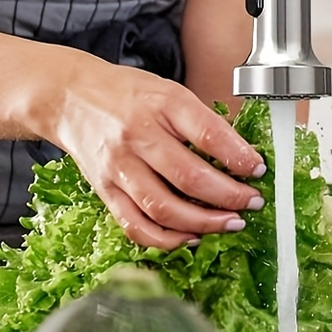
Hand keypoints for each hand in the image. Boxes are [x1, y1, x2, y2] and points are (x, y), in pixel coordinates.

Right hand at [47, 54, 265, 248]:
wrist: (72, 98)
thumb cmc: (127, 94)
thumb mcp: (170, 92)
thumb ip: (202, 122)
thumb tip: (241, 155)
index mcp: (163, 105)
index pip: (209, 134)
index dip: (239, 156)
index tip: (259, 170)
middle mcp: (139, 137)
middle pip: (190, 177)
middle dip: (229, 196)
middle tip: (252, 203)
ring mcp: (120, 167)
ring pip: (164, 208)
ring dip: (203, 222)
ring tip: (230, 223)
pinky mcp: (105, 191)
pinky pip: (136, 226)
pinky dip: (166, 239)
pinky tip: (191, 237)